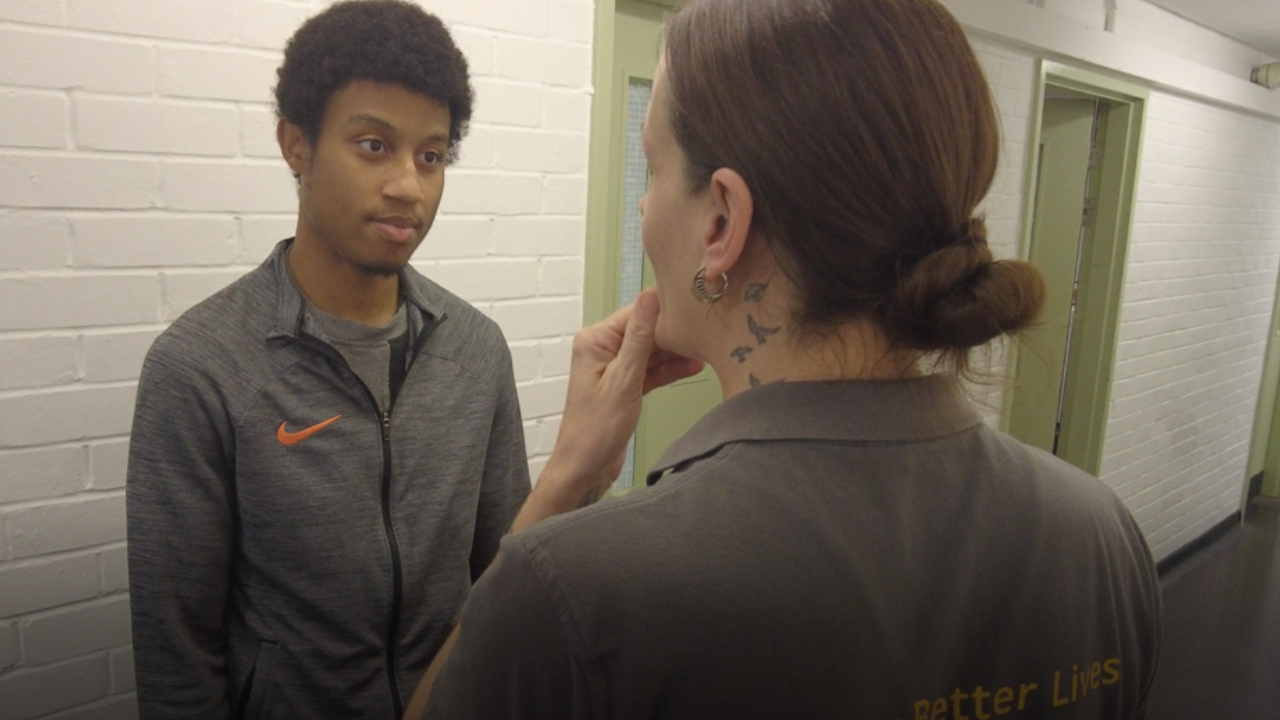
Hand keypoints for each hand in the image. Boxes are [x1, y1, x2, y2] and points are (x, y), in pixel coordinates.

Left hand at [514, 289, 702, 529]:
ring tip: (707, 348)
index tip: (694, 307)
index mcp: (595, 341)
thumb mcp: (624, 379)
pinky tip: (694, 366)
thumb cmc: (595, 428)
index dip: (665, 310)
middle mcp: (602, 349)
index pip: (636, 314)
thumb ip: (639, 337)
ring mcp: (614, 367)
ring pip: (651, 351)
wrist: (584, 468)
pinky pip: (651, 370)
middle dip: (674, 332)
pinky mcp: (625, 385)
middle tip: (706, 330)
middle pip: (646, 330)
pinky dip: (670, 370)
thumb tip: (650, 296)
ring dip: (676, 353)